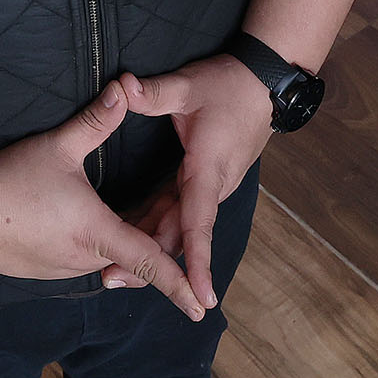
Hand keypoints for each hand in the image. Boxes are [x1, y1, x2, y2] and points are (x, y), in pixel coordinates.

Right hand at [0, 79, 203, 319]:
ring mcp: (59, 269)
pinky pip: (82, 263)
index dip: (178, 283)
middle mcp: (82, 259)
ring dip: (121, 245)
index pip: (149, 262)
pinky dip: (96, 248)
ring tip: (135, 220)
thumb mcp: (58, 146)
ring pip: (106, 261)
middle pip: (130, 258)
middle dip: (151, 242)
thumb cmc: (9, 177)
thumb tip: (124, 88)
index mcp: (95, 232)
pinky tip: (89, 225)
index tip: (200, 308)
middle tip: (169, 219)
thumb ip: (96, 120)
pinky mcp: (41, 271)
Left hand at [103, 55, 276, 310]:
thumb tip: (122, 86)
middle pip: (180, 234)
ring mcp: (209, 185)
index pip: (199, 223)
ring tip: (115, 269)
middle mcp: (211, 186)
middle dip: (151, 261)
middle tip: (112, 278)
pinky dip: (156, 225)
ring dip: (150, 246)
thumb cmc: (230, 84)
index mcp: (208, 170)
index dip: (196, 260)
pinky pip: (178, 211)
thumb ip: (154, 92)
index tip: (198, 295)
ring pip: (178, 225)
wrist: (266, 82)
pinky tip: (130, 235)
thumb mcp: (190, 85)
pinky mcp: (203, 179)